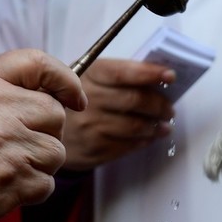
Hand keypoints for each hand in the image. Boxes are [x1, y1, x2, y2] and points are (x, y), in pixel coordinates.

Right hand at [0, 48, 86, 221]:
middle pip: (56, 114)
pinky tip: (4, 186)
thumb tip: (60, 94)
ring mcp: (3, 143)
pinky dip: (32, 191)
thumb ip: (8, 93)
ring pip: (57, 151)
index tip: (76, 97)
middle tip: (14, 147)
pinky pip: (48, 183)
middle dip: (46, 134)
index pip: (37, 62)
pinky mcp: (13, 178)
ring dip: (40, 166)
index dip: (66, 79)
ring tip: (5, 167)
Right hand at [62, 58, 176, 170]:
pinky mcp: (95, 148)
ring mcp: (90, 126)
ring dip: (156, 125)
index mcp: (88, 76)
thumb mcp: (92, 79)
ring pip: (135, 126)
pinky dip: (145, 140)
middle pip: (134, 100)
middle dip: (160, 105)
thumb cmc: (80, 100)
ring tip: (164, 124)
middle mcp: (87, 100)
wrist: (51, 132)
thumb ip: (122, 75)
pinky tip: (150, 135)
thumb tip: (161, 74)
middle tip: (169, 109)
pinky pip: (129, 144)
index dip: (149, 73)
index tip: (170, 76)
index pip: (122, 73)